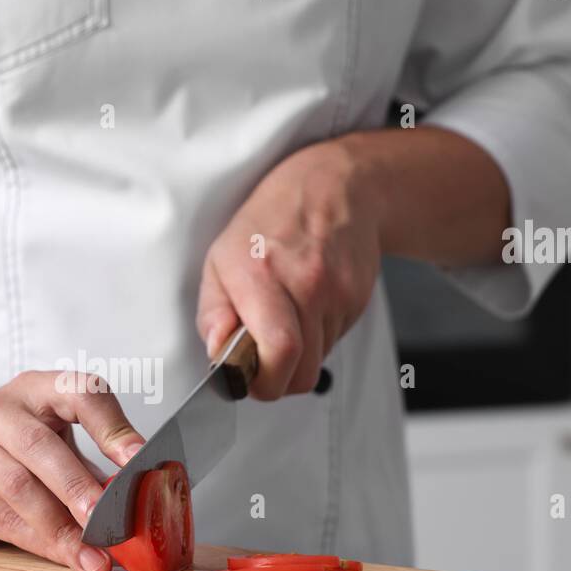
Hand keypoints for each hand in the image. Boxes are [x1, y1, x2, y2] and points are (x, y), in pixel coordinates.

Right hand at [0, 371, 144, 570]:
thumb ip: (93, 466)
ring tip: (93, 553)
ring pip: (18, 487)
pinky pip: (0, 518)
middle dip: (79, 486)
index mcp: (36, 389)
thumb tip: (143, 501)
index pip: (78, 392)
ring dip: (61, 526)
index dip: (111, 426)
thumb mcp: (54, 445)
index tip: (137, 459)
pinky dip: (39, 542)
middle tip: (109, 519)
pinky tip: (65, 556)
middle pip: (39, 445)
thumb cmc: (11, 456)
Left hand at [196, 139, 383, 399]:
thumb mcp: (220, 259)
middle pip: (301, 371)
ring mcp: (337, 293)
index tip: (249, 380)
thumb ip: (212, 312)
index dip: (264, 381)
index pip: (279, 350)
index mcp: (261, 275)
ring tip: (285, 320)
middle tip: (262, 363)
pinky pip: (333, 342)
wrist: (333, 189)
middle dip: (278, 380)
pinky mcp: (358, 299)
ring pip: (318, 362)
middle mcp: (305, 284)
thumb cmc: (268, 224)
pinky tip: (307, 307)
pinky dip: (317, 338)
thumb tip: (218, 352)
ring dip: (298, 357)